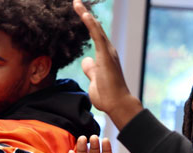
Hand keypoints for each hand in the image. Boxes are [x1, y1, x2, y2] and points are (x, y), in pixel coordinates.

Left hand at [73, 0, 142, 128]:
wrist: (116, 103)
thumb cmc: (107, 94)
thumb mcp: (94, 79)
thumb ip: (90, 69)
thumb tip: (86, 60)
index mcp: (104, 55)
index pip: (94, 35)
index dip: (86, 23)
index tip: (78, 12)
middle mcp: (107, 50)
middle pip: (95, 28)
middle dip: (84, 14)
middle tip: (75, 2)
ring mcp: (108, 52)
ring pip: (96, 29)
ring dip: (86, 15)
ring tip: (76, 3)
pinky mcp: (106, 56)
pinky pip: (98, 37)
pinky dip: (91, 25)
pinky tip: (84, 15)